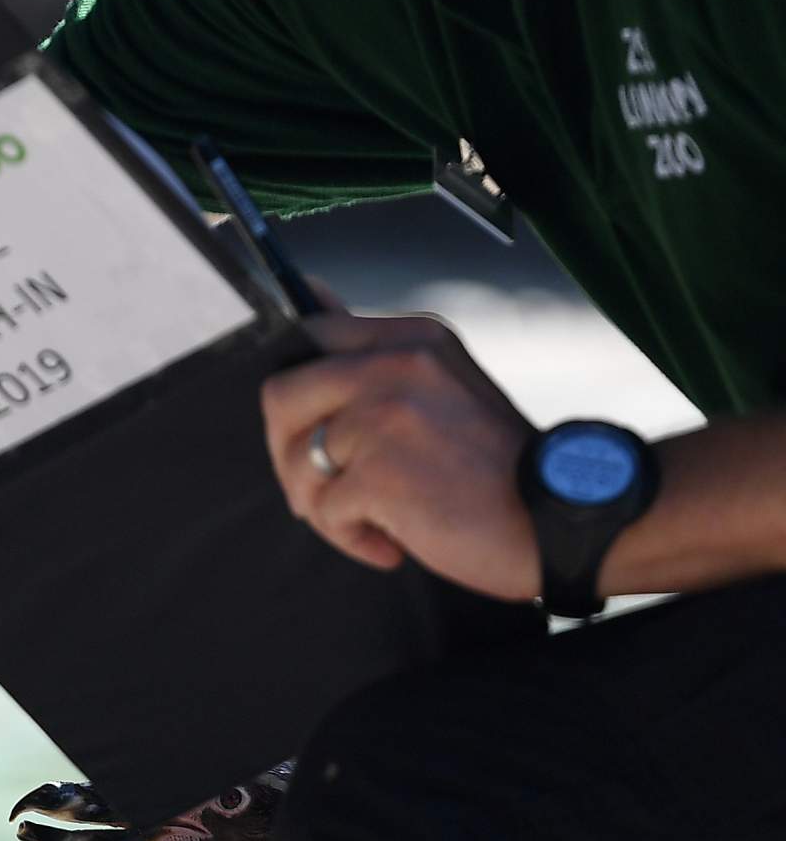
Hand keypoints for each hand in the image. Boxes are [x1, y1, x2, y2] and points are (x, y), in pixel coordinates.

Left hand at [261, 304, 539, 601]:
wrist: (561, 519)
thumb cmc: (495, 467)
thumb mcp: (441, 386)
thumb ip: (375, 357)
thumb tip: (311, 296)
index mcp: (411, 337)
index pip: (309, 336)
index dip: (294, 397)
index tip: (310, 432)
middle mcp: (395, 364)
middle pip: (279, 396)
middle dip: (286, 454)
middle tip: (323, 490)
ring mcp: (386, 416)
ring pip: (295, 462)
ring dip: (322, 507)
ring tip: (370, 522)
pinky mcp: (381, 473)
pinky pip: (325, 511)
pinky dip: (351, 538)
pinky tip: (392, 545)